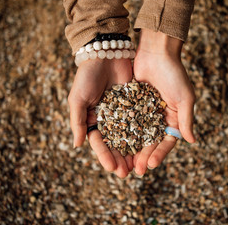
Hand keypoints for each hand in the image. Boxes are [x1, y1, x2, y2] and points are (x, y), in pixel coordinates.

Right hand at [68, 58, 133, 177]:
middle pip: (115, 143)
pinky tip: (150, 145)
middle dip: (120, 158)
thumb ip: (77, 122)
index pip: (99, 143)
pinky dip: (144, 133)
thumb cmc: (87, 77)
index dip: (105, 156)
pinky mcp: (136, 103)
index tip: (112, 169)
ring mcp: (123, 112)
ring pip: (129, 135)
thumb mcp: (78, 99)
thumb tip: (77, 146)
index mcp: (92, 120)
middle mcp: (108, 119)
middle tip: (128, 173)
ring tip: (139, 165)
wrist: (106, 53)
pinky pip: (140, 120)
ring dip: (133, 151)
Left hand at [132, 29, 195, 175]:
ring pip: (136, 135)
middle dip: (144, 156)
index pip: (167, 141)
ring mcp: (143, 111)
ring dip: (132, 149)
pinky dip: (121, 133)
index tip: (151, 164)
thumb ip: (186, 119)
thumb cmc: (174, 73)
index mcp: (172, 118)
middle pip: (150, 142)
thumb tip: (192, 141)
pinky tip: (114, 144)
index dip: (160, 153)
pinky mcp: (130, 104)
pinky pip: (125, 121)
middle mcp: (158, 117)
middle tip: (136, 170)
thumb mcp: (184, 97)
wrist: (156, 51)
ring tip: (124, 163)